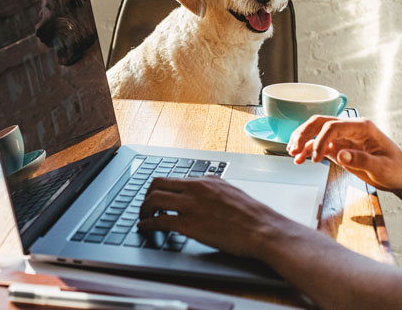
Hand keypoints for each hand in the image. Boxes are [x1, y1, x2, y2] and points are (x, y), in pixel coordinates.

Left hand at [137, 177, 287, 258]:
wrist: (264, 230)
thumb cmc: (252, 215)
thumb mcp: (231, 190)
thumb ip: (214, 185)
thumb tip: (206, 181)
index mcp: (205, 181)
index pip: (171, 178)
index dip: (157, 189)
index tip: (153, 196)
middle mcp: (195, 189)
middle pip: (157, 184)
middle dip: (146, 196)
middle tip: (145, 207)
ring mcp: (191, 206)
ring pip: (154, 200)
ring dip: (143, 210)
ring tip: (143, 218)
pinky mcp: (189, 224)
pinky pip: (159, 220)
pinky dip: (147, 224)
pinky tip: (145, 228)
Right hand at [288, 116, 401, 192]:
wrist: (400, 176)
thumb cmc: (396, 169)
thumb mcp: (382, 167)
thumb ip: (362, 160)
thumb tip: (340, 154)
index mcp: (361, 127)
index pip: (332, 126)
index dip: (320, 140)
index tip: (316, 158)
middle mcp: (349, 129)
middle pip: (319, 123)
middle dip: (303, 134)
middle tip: (293, 149)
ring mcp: (342, 137)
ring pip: (315, 131)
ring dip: (301, 140)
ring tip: (292, 153)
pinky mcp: (337, 147)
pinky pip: (317, 145)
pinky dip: (306, 150)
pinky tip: (300, 159)